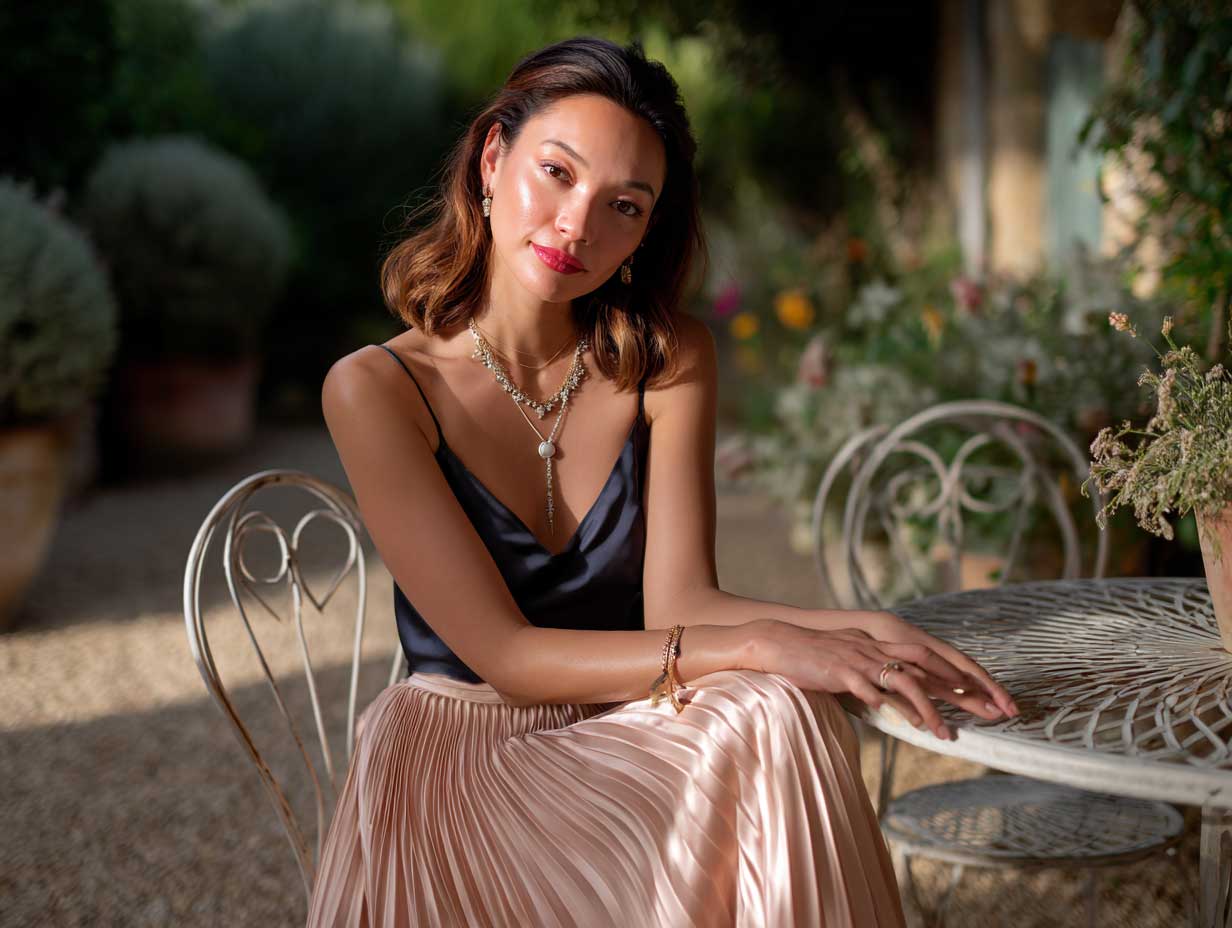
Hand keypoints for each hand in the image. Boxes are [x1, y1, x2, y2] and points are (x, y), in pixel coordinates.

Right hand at [750, 616, 1015, 741]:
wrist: (775, 643)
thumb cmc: (808, 657)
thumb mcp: (845, 662)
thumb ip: (868, 675)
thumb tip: (885, 698)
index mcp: (877, 645)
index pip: (925, 658)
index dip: (953, 675)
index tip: (979, 694)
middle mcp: (874, 650)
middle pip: (926, 668)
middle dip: (959, 690)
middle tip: (987, 711)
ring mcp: (859, 660)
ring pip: (903, 683)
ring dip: (927, 709)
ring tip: (944, 733)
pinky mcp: (841, 672)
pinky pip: (871, 690)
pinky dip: (890, 705)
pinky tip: (905, 722)